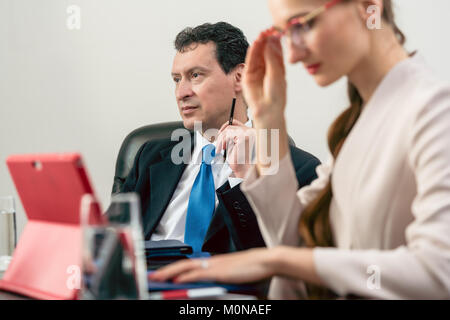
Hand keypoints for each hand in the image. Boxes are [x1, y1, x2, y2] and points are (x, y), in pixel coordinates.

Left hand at [148, 248, 275, 283]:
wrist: (265, 261)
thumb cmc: (253, 268)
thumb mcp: (232, 274)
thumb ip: (219, 277)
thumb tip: (208, 285)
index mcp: (213, 262)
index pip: (188, 264)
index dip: (174, 268)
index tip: (163, 273)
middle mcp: (211, 262)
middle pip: (183, 264)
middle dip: (166, 270)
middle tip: (153, 276)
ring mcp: (214, 265)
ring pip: (186, 267)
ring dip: (170, 272)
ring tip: (158, 278)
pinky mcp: (219, 271)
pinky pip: (199, 274)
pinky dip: (186, 276)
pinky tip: (177, 280)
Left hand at [216, 119, 255, 178]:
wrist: (242, 169)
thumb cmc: (239, 159)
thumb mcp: (234, 144)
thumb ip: (231, 135)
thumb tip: (221, 131)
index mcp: (251, 131)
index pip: (235, 122)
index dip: (225, 126)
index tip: (219, 133)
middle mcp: (251, 131)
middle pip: (230, 126)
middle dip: (221, 135)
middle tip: (218, 144)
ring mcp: (248, 133)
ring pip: (228, 130)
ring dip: (221, 140)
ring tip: (220, 148)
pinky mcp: (243, 137)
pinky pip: (228, 135)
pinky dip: (222, 142)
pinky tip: (223, 149)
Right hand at [242, 30, 285, 121]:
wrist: (268, 109)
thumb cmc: (276, 95)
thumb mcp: (278, 73)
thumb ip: (273, 58)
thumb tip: (270, 42)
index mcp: (277, 67)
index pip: (275, 50)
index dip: (274, 41)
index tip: (275, 31)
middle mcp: (267, 67)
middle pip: (265, 51)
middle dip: (266, 40)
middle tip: (267, 31)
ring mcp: (257, 71)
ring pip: (257, 55)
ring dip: (258, 45)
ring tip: (260, 36)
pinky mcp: (248, 76)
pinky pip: (249, 62)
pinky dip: (251, 53)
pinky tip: (254, 45)